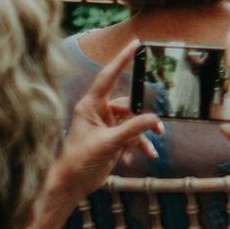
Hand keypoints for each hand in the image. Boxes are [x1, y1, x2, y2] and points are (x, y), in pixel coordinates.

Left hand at [29, 36, 163, 228]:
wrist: (71, 185)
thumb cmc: (79, 161)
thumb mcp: (107, 144)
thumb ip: (132, 130)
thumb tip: (154, 119)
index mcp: (90, 106)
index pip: (109, 76)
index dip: (122, 59)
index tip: (135, 44)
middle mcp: (98, 112)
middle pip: (129, 105)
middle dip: (143, 118)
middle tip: (158, 127)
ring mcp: (106, 125)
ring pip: (133, 122)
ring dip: (142, 135)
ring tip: (151, 147)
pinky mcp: (112, 138)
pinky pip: (132, 135)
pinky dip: (140, 145)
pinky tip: (145, 156)